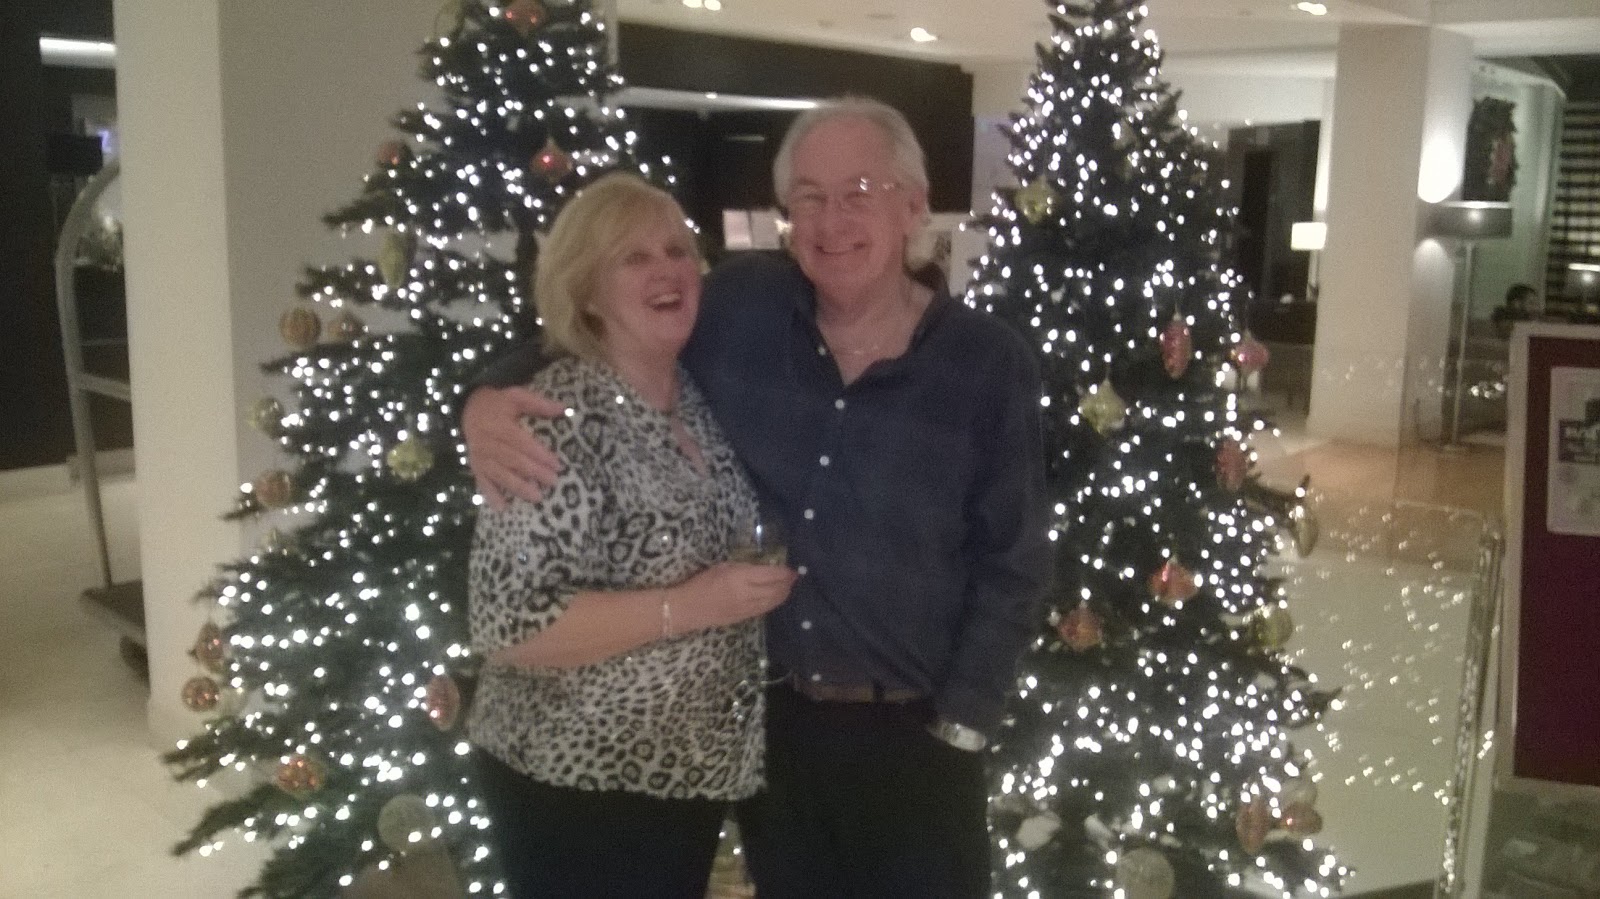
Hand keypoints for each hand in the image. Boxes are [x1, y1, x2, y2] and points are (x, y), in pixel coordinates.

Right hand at [464, 385, 566, 508]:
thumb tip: (564, 408)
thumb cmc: (497, 403)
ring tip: (536, 497)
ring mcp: (480, 457)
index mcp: (499, 426)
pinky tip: (502, 508)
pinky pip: (482, 482)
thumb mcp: (516, 396)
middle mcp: (488, 443)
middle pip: (513, 460)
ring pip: (500, 474)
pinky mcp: (476, 467)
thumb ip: (538, 404)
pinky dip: (491, 495)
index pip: (521, 442)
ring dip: (517, 486)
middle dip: (533, 472)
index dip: (539, 454)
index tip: (557, 464)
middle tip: (553, 482)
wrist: (468, 408)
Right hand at [668, 562, 797, 632]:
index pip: (771, 575)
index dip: (785, 573)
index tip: (792, 570)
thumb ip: (743, 567)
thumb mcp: (722, 567)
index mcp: (741, 577)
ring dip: (783, 595)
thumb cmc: (701, 582)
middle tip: (793, 578)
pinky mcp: (744, 618)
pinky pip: (764, 610)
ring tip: (787, 588)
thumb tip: (762, 567)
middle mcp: (747, 594)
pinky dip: (773, 603)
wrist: (687, 609)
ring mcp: (747, 608)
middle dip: (788, 585)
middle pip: (776, 590)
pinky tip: (774, 598)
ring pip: (772, 602)